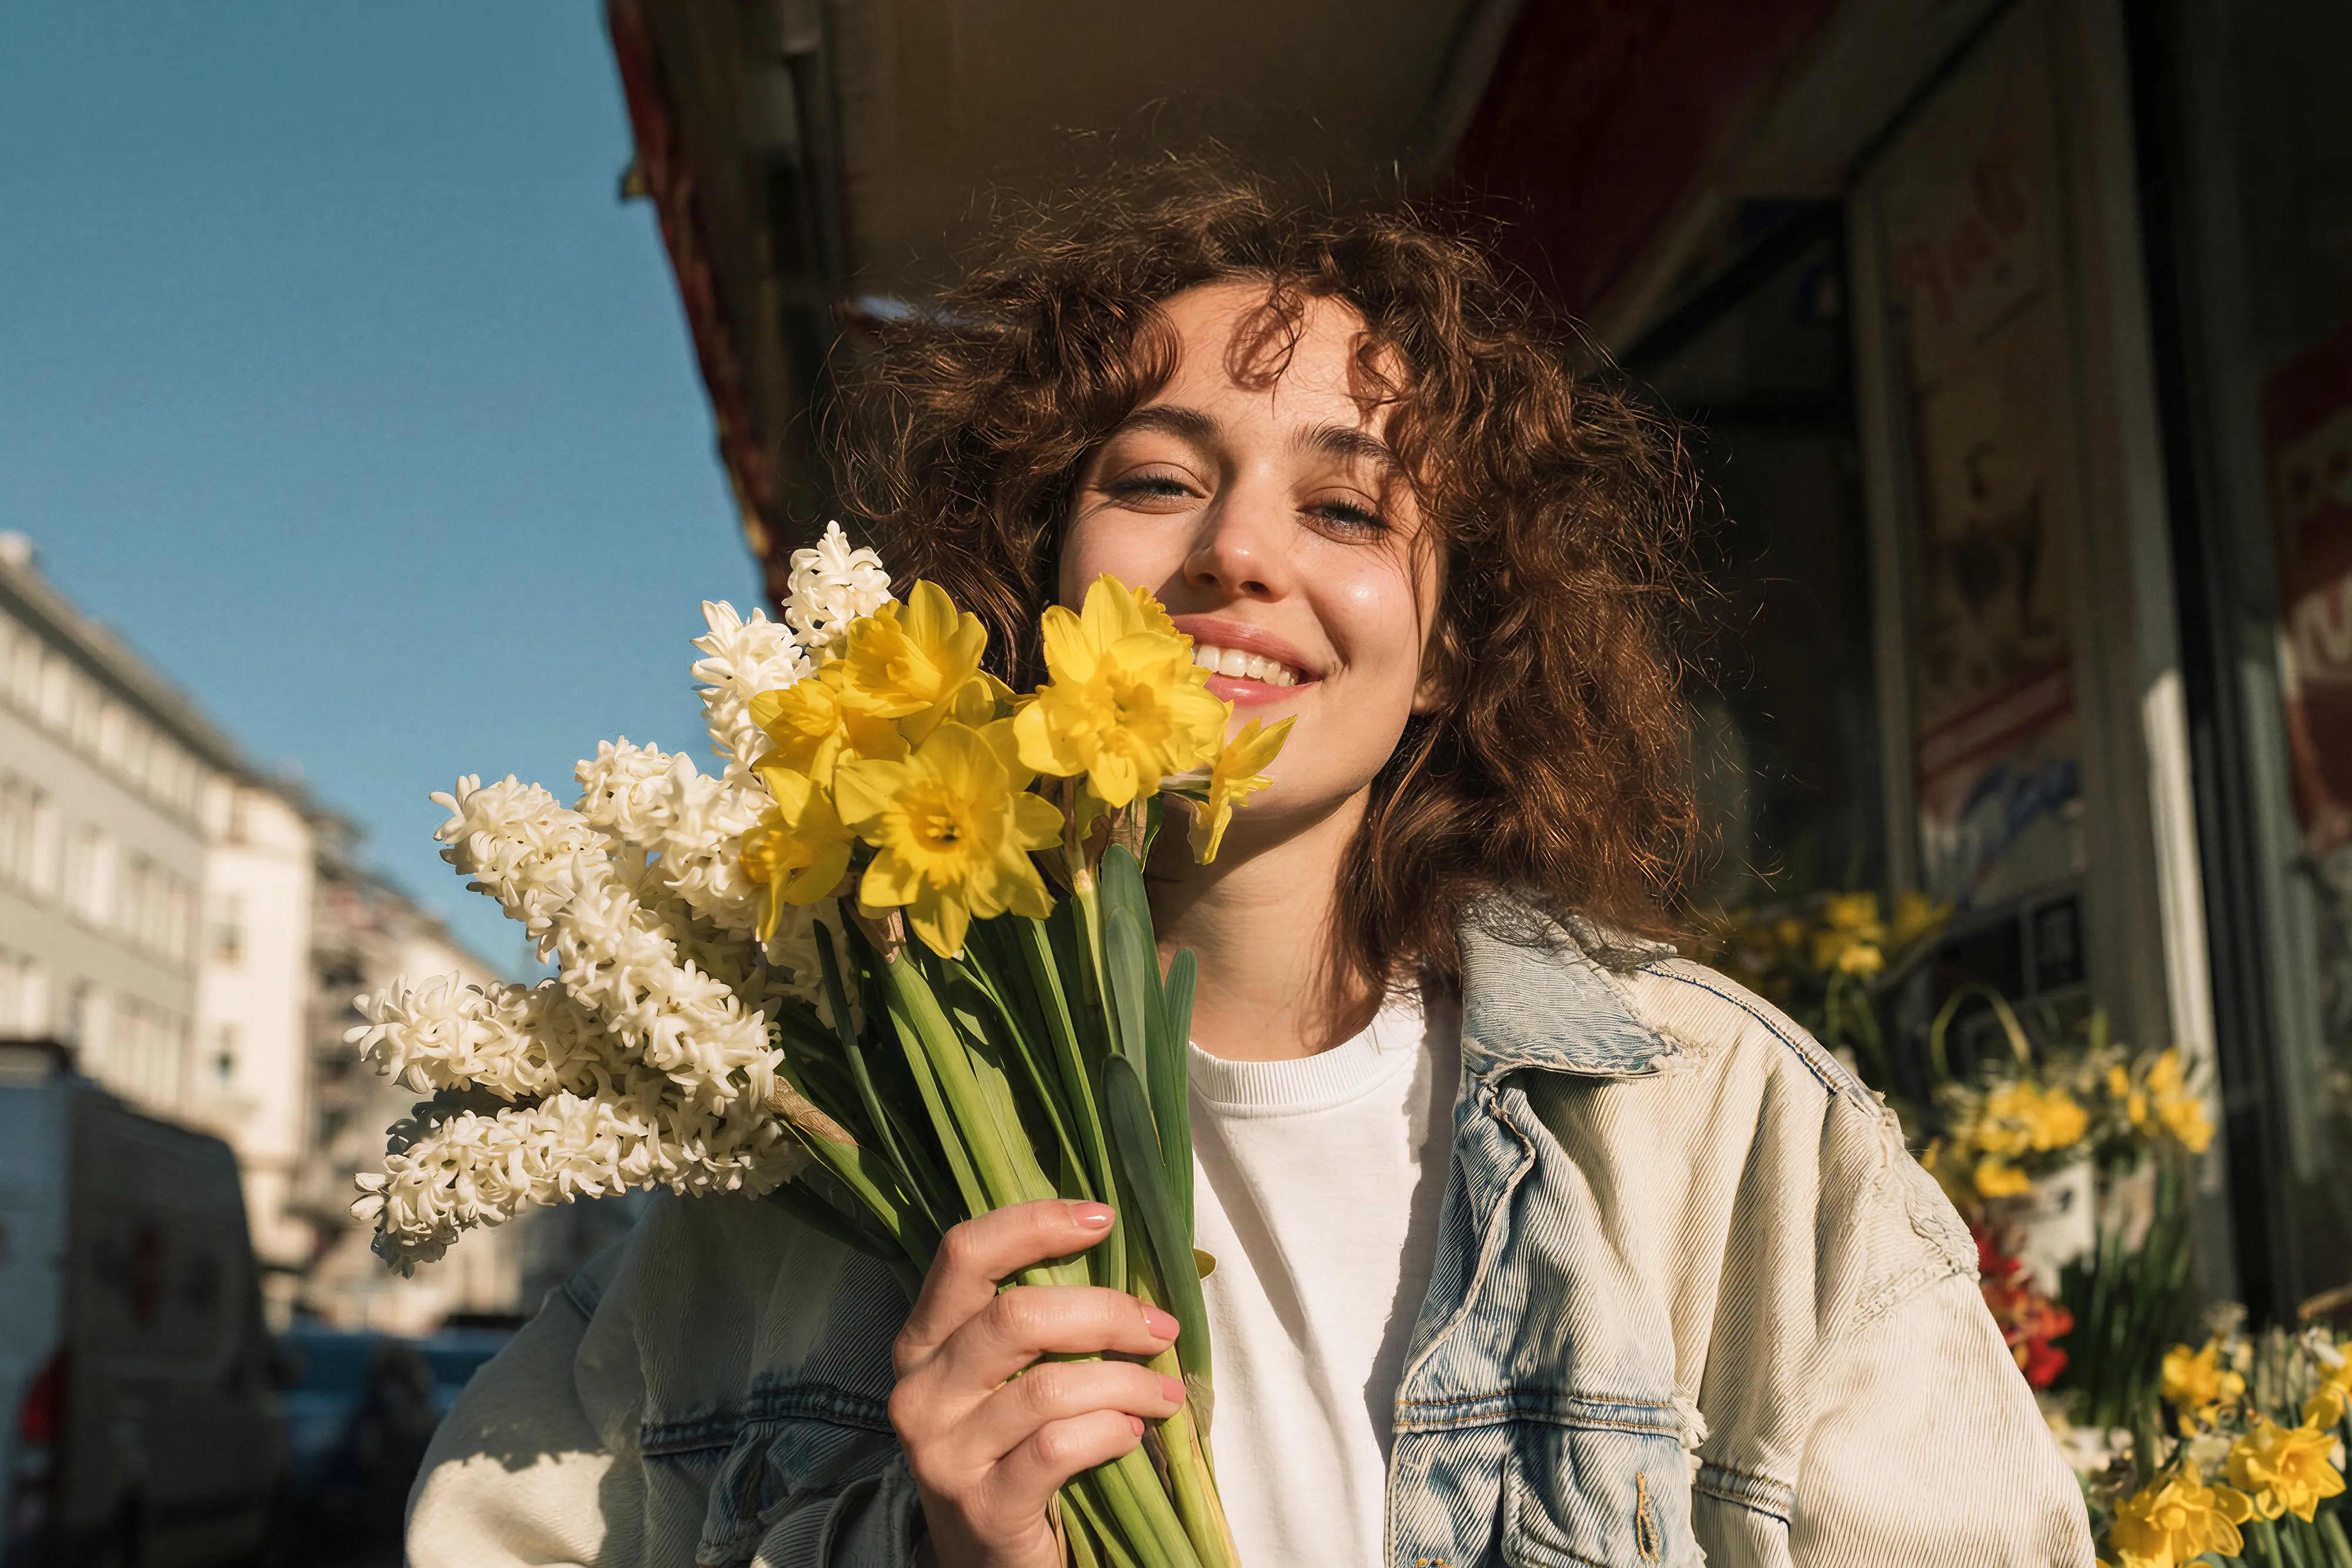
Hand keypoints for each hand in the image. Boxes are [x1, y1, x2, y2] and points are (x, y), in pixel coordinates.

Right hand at [891, 1199, 1183, 1567]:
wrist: (982, 1560)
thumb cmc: (1009, 1449)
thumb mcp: (1004, 1380)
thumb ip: (1038, 1323)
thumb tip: (1120, 1254)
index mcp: (923, 1341)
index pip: (965, 1254)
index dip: (1035, 1224)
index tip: (1103, 1218)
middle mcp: (920, 1389)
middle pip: (1016, 1316)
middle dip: (1106, 1313)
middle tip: (1160, 1329)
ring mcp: (943, 1450)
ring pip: (1047, 1386)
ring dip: (1126, 1383)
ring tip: (1165, 1393)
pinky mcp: (980, 1505)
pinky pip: (1057, 1449)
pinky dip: (1109, 1432)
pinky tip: (1132, 1434)